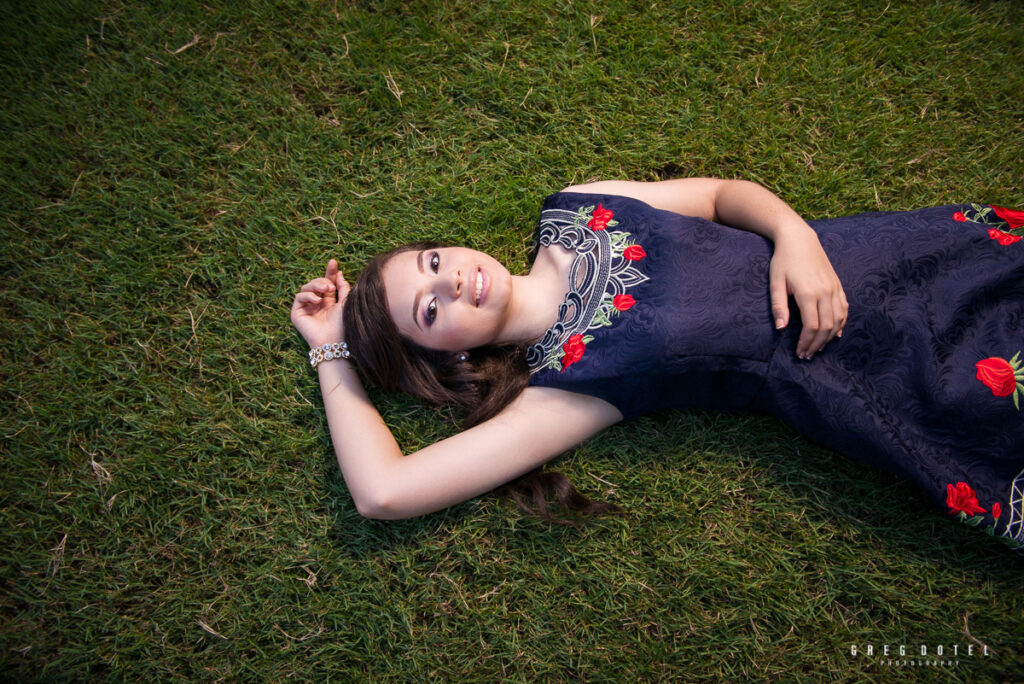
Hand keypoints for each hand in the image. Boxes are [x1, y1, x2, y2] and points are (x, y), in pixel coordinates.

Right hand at [290, 259, 349, 348]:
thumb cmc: (342, 325)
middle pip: (316, 283)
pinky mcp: (297, 313)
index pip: (327, 283)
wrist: (334, 341)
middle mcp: (316, 304)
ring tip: (326, 290)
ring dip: (316, 285)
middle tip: (330, 286)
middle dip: (323, 280)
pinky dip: (308, 295)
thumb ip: (343, 287)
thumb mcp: (345, 302)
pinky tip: (317, 300)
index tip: (333, 261)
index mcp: (328, 302)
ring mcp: (306, 308)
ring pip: (306, 287)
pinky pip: (299, 297)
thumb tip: (339, 273)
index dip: (329, 272)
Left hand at [769, 228, 847, 358]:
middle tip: (807, 355)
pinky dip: (842, 323)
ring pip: (839, 320)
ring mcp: (834, 288)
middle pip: (827, 327)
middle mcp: (825, 291)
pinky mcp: (838, 284)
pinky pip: (844, 308)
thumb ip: (778, 306)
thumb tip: (781, 329)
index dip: (806, 342)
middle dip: (817, 344)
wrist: (799, 239)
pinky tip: (835, 334)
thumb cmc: (783, 261)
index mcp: (809, 293)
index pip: (812, 326)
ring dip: (830, 337)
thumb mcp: (775, 282)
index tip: (799, 353)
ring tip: (819, 347)